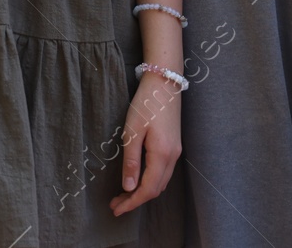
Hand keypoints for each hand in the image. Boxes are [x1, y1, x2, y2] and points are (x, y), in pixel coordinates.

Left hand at [109, 72, 181, 216]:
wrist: (165, 82)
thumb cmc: (146, 104)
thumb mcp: (133, 131)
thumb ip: (131, 161)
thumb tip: (128, 188)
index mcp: (162, 154)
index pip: (148, 190)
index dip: (132, 203)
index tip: (116, 209)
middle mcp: (172, 157)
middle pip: (156, 190)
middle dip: (135, 200)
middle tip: (115, 204)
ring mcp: (176, 151)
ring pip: (161, 182)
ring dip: (143, 192)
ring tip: (123, 194)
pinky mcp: (174, 146)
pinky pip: (163, 172)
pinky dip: (150, 181)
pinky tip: (137, 179)